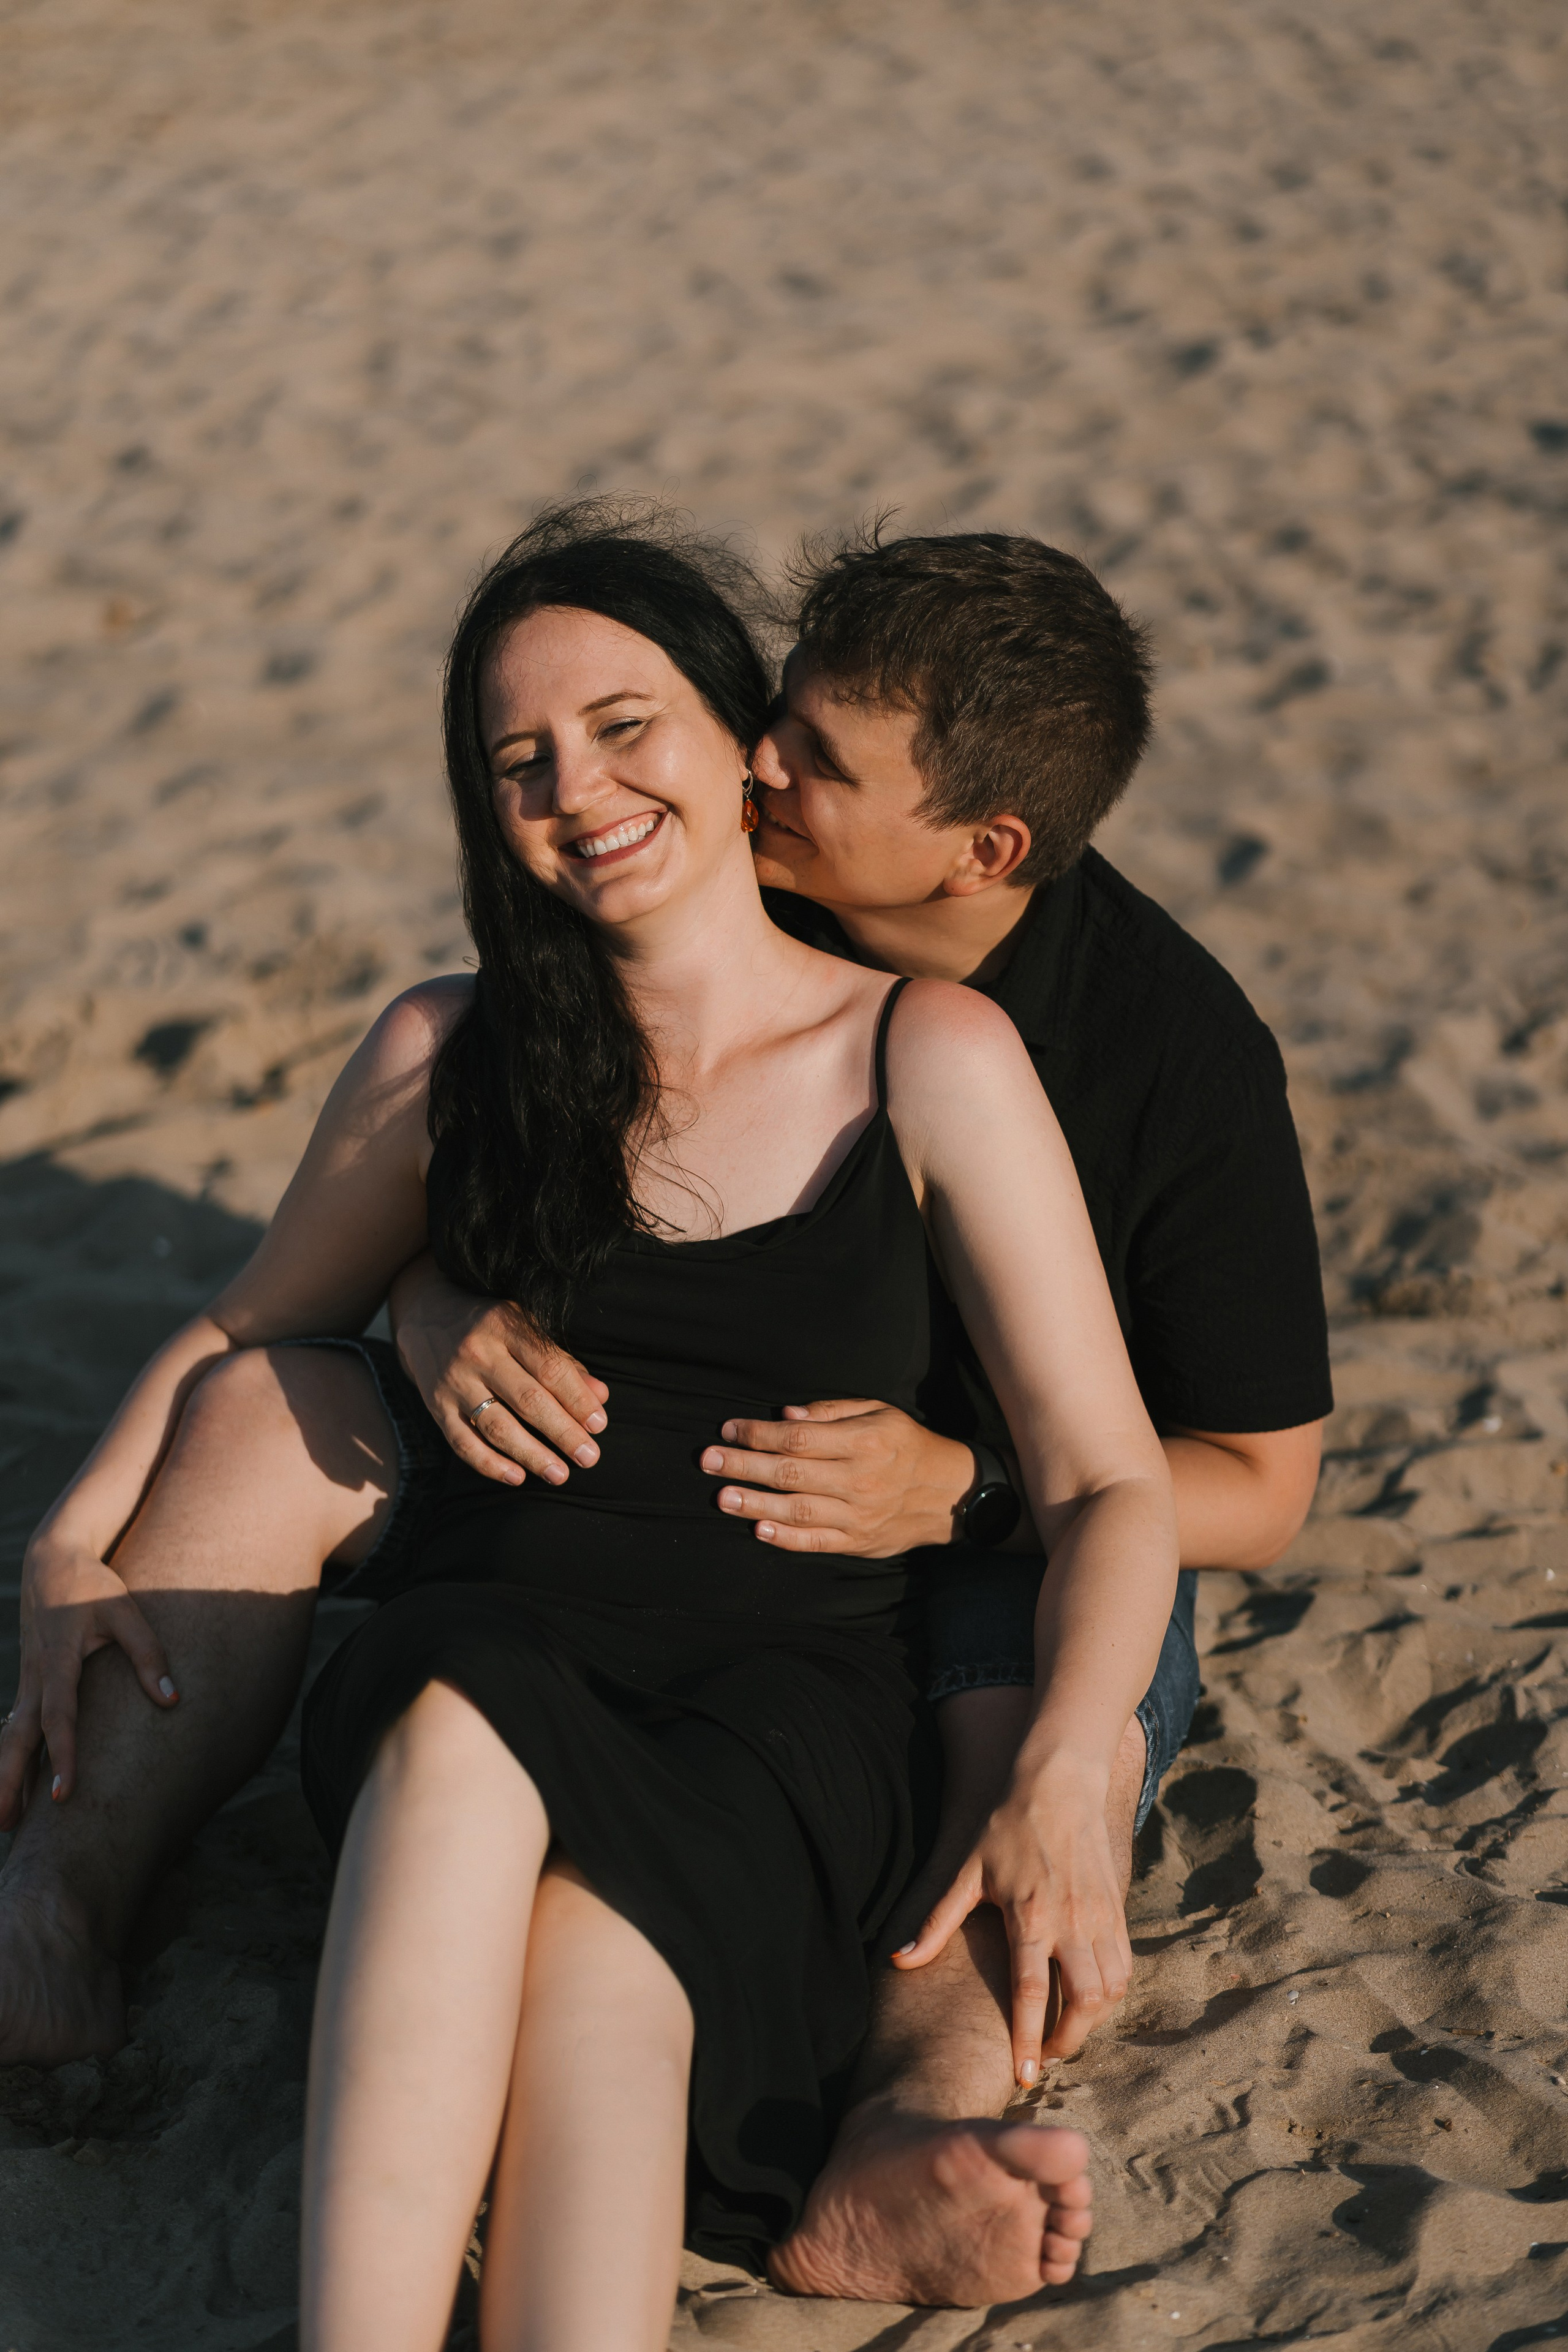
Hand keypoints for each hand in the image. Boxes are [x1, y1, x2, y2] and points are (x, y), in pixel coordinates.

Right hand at [0, 1541, 178, 1821]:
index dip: (62, 1756)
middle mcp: (35, 1678)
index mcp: (57, 1662)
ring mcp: (27, 1682)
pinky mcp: (29, 1683)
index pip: (59, 1718)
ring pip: (10, 1737)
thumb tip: (172, 1698)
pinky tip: (12, 1787)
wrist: (51, 1562)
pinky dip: (11, 1758)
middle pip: (17, 1738)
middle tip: (6, 1825)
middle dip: (9, 1782)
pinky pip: (15, 1727)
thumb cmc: (92, 1588)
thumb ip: (148, 1653)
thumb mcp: (125, 1612)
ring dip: (3, 1776)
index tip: (63, 1793)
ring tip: (3, 1821)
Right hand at [393, 1270, 608, 1487]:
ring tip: (560, 1474)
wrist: (427, 1317)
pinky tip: (517, 1477)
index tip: (598, 1425)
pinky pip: (463, 1443)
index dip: (577, 1399)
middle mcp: (478, 1354)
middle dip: (562, 1433)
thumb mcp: (526, 1328)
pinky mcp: (436, 1407)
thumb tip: (600, 1397)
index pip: (549, 1368)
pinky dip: (490, 1464)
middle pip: (527, 1400)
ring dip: (532, 1455)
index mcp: (506, 1327)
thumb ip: (563, 1362)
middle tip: (588, 1457)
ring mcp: (454, 1382)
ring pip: (496, 1426)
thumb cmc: (491, 1326)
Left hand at [698, 1398, 975, 1555]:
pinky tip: (758, 1530)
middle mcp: (859, 1480)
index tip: (730, 1429)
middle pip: (790, 1472)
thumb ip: (831, 1412)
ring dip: (755, 1503)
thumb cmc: (907, 1445)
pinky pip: (816, 1542)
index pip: (798, 1438)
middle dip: (744, 1465)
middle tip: (708, 1460)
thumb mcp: (879, 1412)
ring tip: (722, 1497)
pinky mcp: (858, 1542)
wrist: (950, 1493)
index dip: (758, 1433)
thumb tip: (785, 1416)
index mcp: (863, 1442)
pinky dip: (785, 1538)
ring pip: (797, 1510)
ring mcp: (858, 1515)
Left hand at [891, 1755, 1131, 2085]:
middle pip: (1085, 2004)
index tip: (1023, 2078)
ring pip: (1112, 1990)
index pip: (1031, 1994)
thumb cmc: (1007, 1822)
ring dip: (1093, 2019)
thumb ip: (937, 1921)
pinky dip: (1112, 1991)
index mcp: (1031, 1918)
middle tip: (1044, 2056)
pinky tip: (1090, 1995)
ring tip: (1066, 2028)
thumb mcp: (966, 1869)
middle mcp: (1072, 1923)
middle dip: (1068, 2041)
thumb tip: (900, 1960)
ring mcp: (1101, 1917)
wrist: (1060, 1780)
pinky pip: (1125, 1965)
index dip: (1027, 2042)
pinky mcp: (1118, 1908)